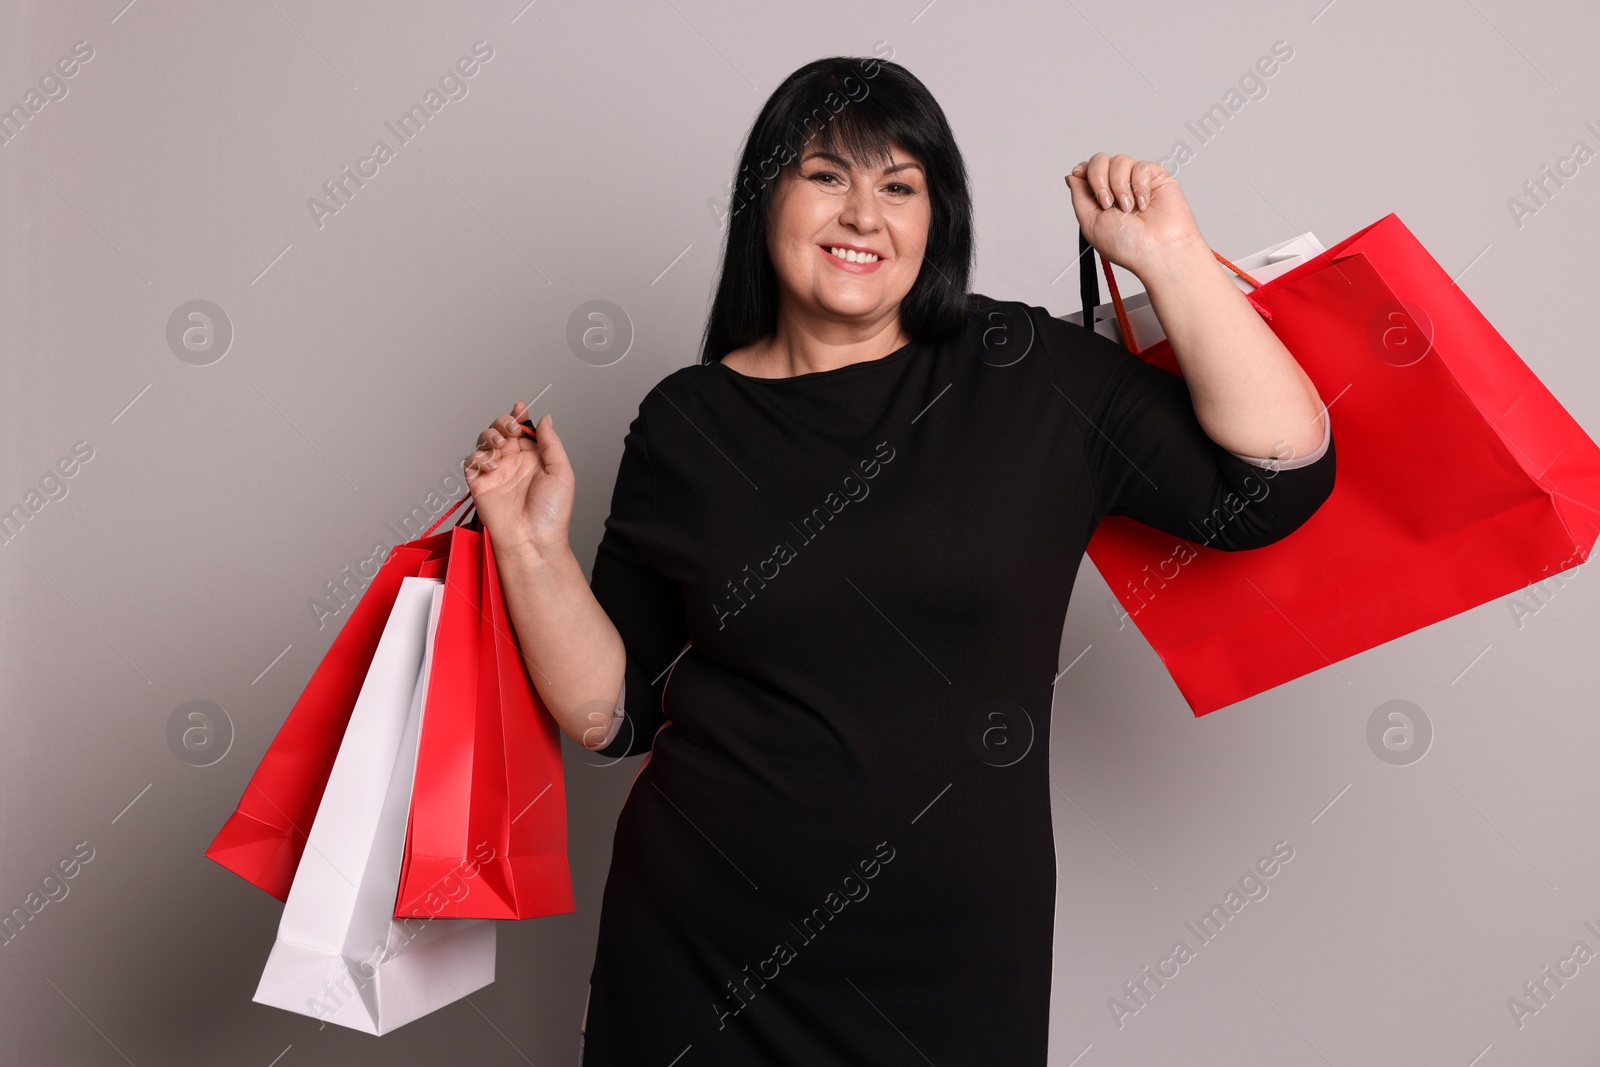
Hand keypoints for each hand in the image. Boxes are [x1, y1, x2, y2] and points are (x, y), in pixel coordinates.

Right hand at [462, 401, 572, 555]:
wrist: (533, 540)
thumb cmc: (552, 513)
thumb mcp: (562, 473)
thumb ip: (551, 443)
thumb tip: (545, 419)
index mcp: (534, 459)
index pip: (523, 431)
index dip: (519, 417)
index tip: (520, 407)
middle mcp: (514, 463)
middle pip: (501, 431)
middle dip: (503, 423)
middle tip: (511, 431)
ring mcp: (496, 473)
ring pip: (484, 442)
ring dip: (490, 436)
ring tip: (500, 447)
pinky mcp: (479, 484)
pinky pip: (471, 462)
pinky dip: (478, 457)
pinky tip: (491, 465)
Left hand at [1066, 152, 1205, 277]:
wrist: (1158, 251)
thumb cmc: (1128, 246)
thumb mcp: (1090, 224)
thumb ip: (1079, 197)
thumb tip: (1072, 176)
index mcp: (1100, 199)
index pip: (1087, 171)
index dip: (1083, 170)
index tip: (1080, 176)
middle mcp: (1117, 188)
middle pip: (1100, 160)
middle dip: (1098, 178)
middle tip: (1106, 202)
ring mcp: (1136, 182)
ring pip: (1120, 160)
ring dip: (1120, 186)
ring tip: (1128, 208)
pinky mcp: (1156, 178)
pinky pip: (1141, 166)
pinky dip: (1139, 186)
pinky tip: (1143, 204)